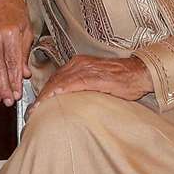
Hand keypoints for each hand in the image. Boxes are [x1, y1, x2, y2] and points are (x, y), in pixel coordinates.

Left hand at [29, 54, 152, 112]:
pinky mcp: (95, 76)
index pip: (55, 78)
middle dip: (41, 96)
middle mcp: (80, 63)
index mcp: (79, 63)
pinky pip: (73, 83)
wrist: (140, 72)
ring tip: (38, 108)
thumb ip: (82, 86)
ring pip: (60, 81)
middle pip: (54, 80)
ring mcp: (87, 69)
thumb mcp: (97, 80)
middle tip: (32, 110)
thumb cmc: (122, 78)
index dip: (44, 92)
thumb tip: (70, 101)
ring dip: (47, 96)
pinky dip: (61, 91)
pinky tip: (53, 98)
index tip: (36, 105)